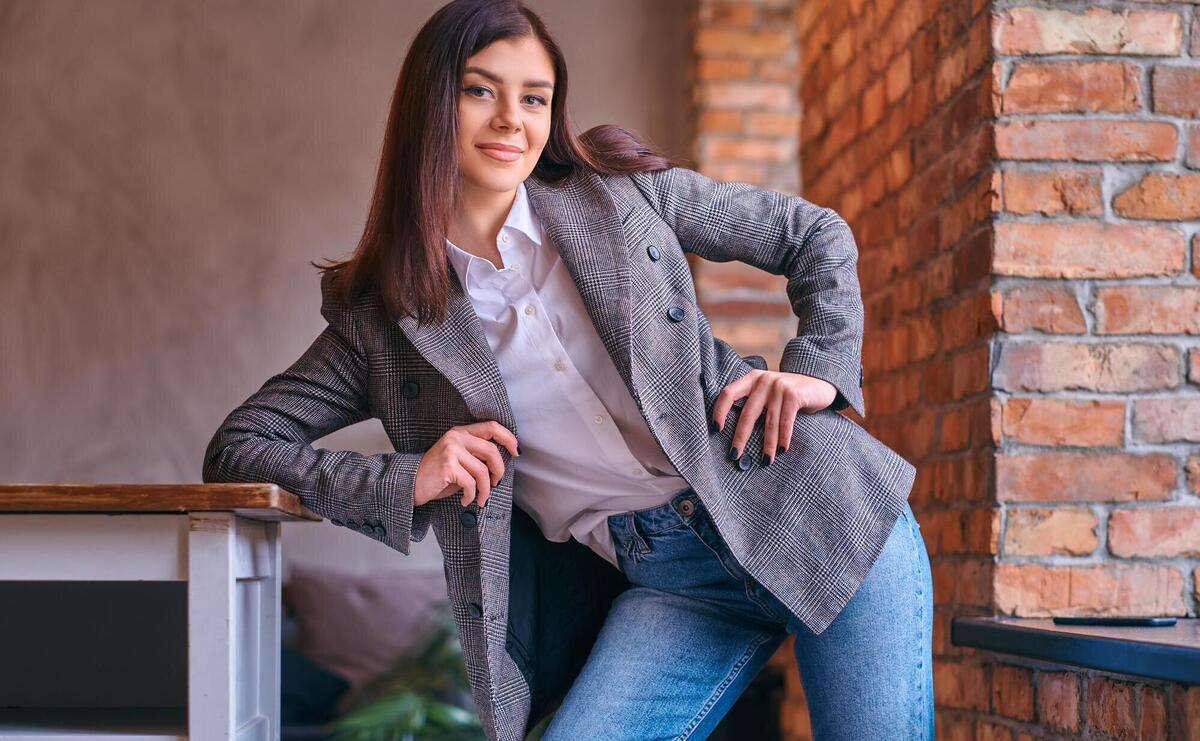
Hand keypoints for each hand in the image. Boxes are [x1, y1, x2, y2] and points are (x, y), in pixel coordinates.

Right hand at [413, 421, 518, 507]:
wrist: (411, 484)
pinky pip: (471, 483)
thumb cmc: (438, 475)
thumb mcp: (459, 460)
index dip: (508, 438)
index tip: (516, 452)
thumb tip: (501, 465)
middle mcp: (456, 437)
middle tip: (496, 483)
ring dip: (485, 490)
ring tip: (480, 498)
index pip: (491, 427)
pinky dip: (472, 495)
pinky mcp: (447, 465)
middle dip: (499, 470)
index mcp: (461, 432)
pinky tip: (466, 500)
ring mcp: (451, 450)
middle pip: (491, 450)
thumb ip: (477, 456)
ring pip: (482, 470)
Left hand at [712, 369, 836, 463]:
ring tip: (765, 461)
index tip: (715, 429)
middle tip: (735, 455)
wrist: (820, 383)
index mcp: (751, 379)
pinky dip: (783, 438)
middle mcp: (763, 380)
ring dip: (767, 444)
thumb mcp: (768, 393)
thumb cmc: (789, 395)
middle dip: (740, 437)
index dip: (719, 411)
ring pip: (768, 421)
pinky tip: (781, 450)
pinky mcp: (794, 394)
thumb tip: (736, 436)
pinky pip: (785, 421)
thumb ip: (754, 404)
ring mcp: (779, 385)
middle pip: (747, 413)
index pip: (728, 393)